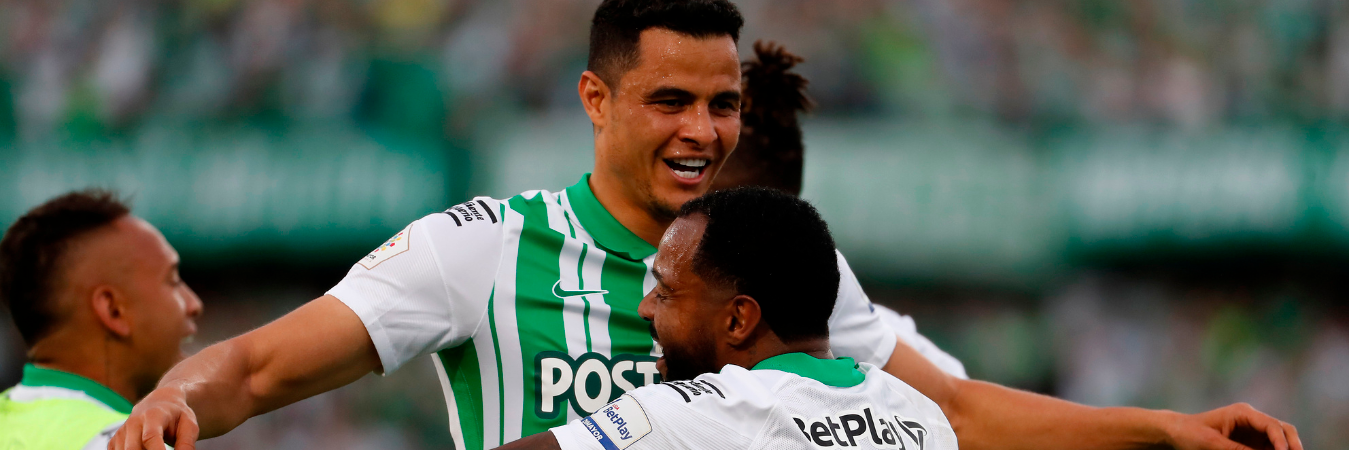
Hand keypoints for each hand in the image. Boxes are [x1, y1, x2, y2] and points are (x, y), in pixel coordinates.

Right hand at [110, 385, 199, 449]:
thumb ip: (186, 443)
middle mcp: (133, 422)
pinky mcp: (115, 440)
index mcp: (153, 415)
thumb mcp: (189, 425)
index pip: (150, 437)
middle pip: (133, 449)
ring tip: (156, 448)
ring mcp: (122, 431)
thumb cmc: (177, 415)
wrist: (161, 401)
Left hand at [1165, 403, 1300, 449]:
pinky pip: (1270, 448)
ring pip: (1281, 440)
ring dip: (1286, 449)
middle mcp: (1252, 419)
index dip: (1282, 441)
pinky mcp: (1251, 442)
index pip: (1271, 424)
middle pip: (1283, 430)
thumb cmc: (1190, 433)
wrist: (1176, 432)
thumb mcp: (1212, 444)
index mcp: (1243, 412)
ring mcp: (1254, 430)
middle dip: (1292, 445)